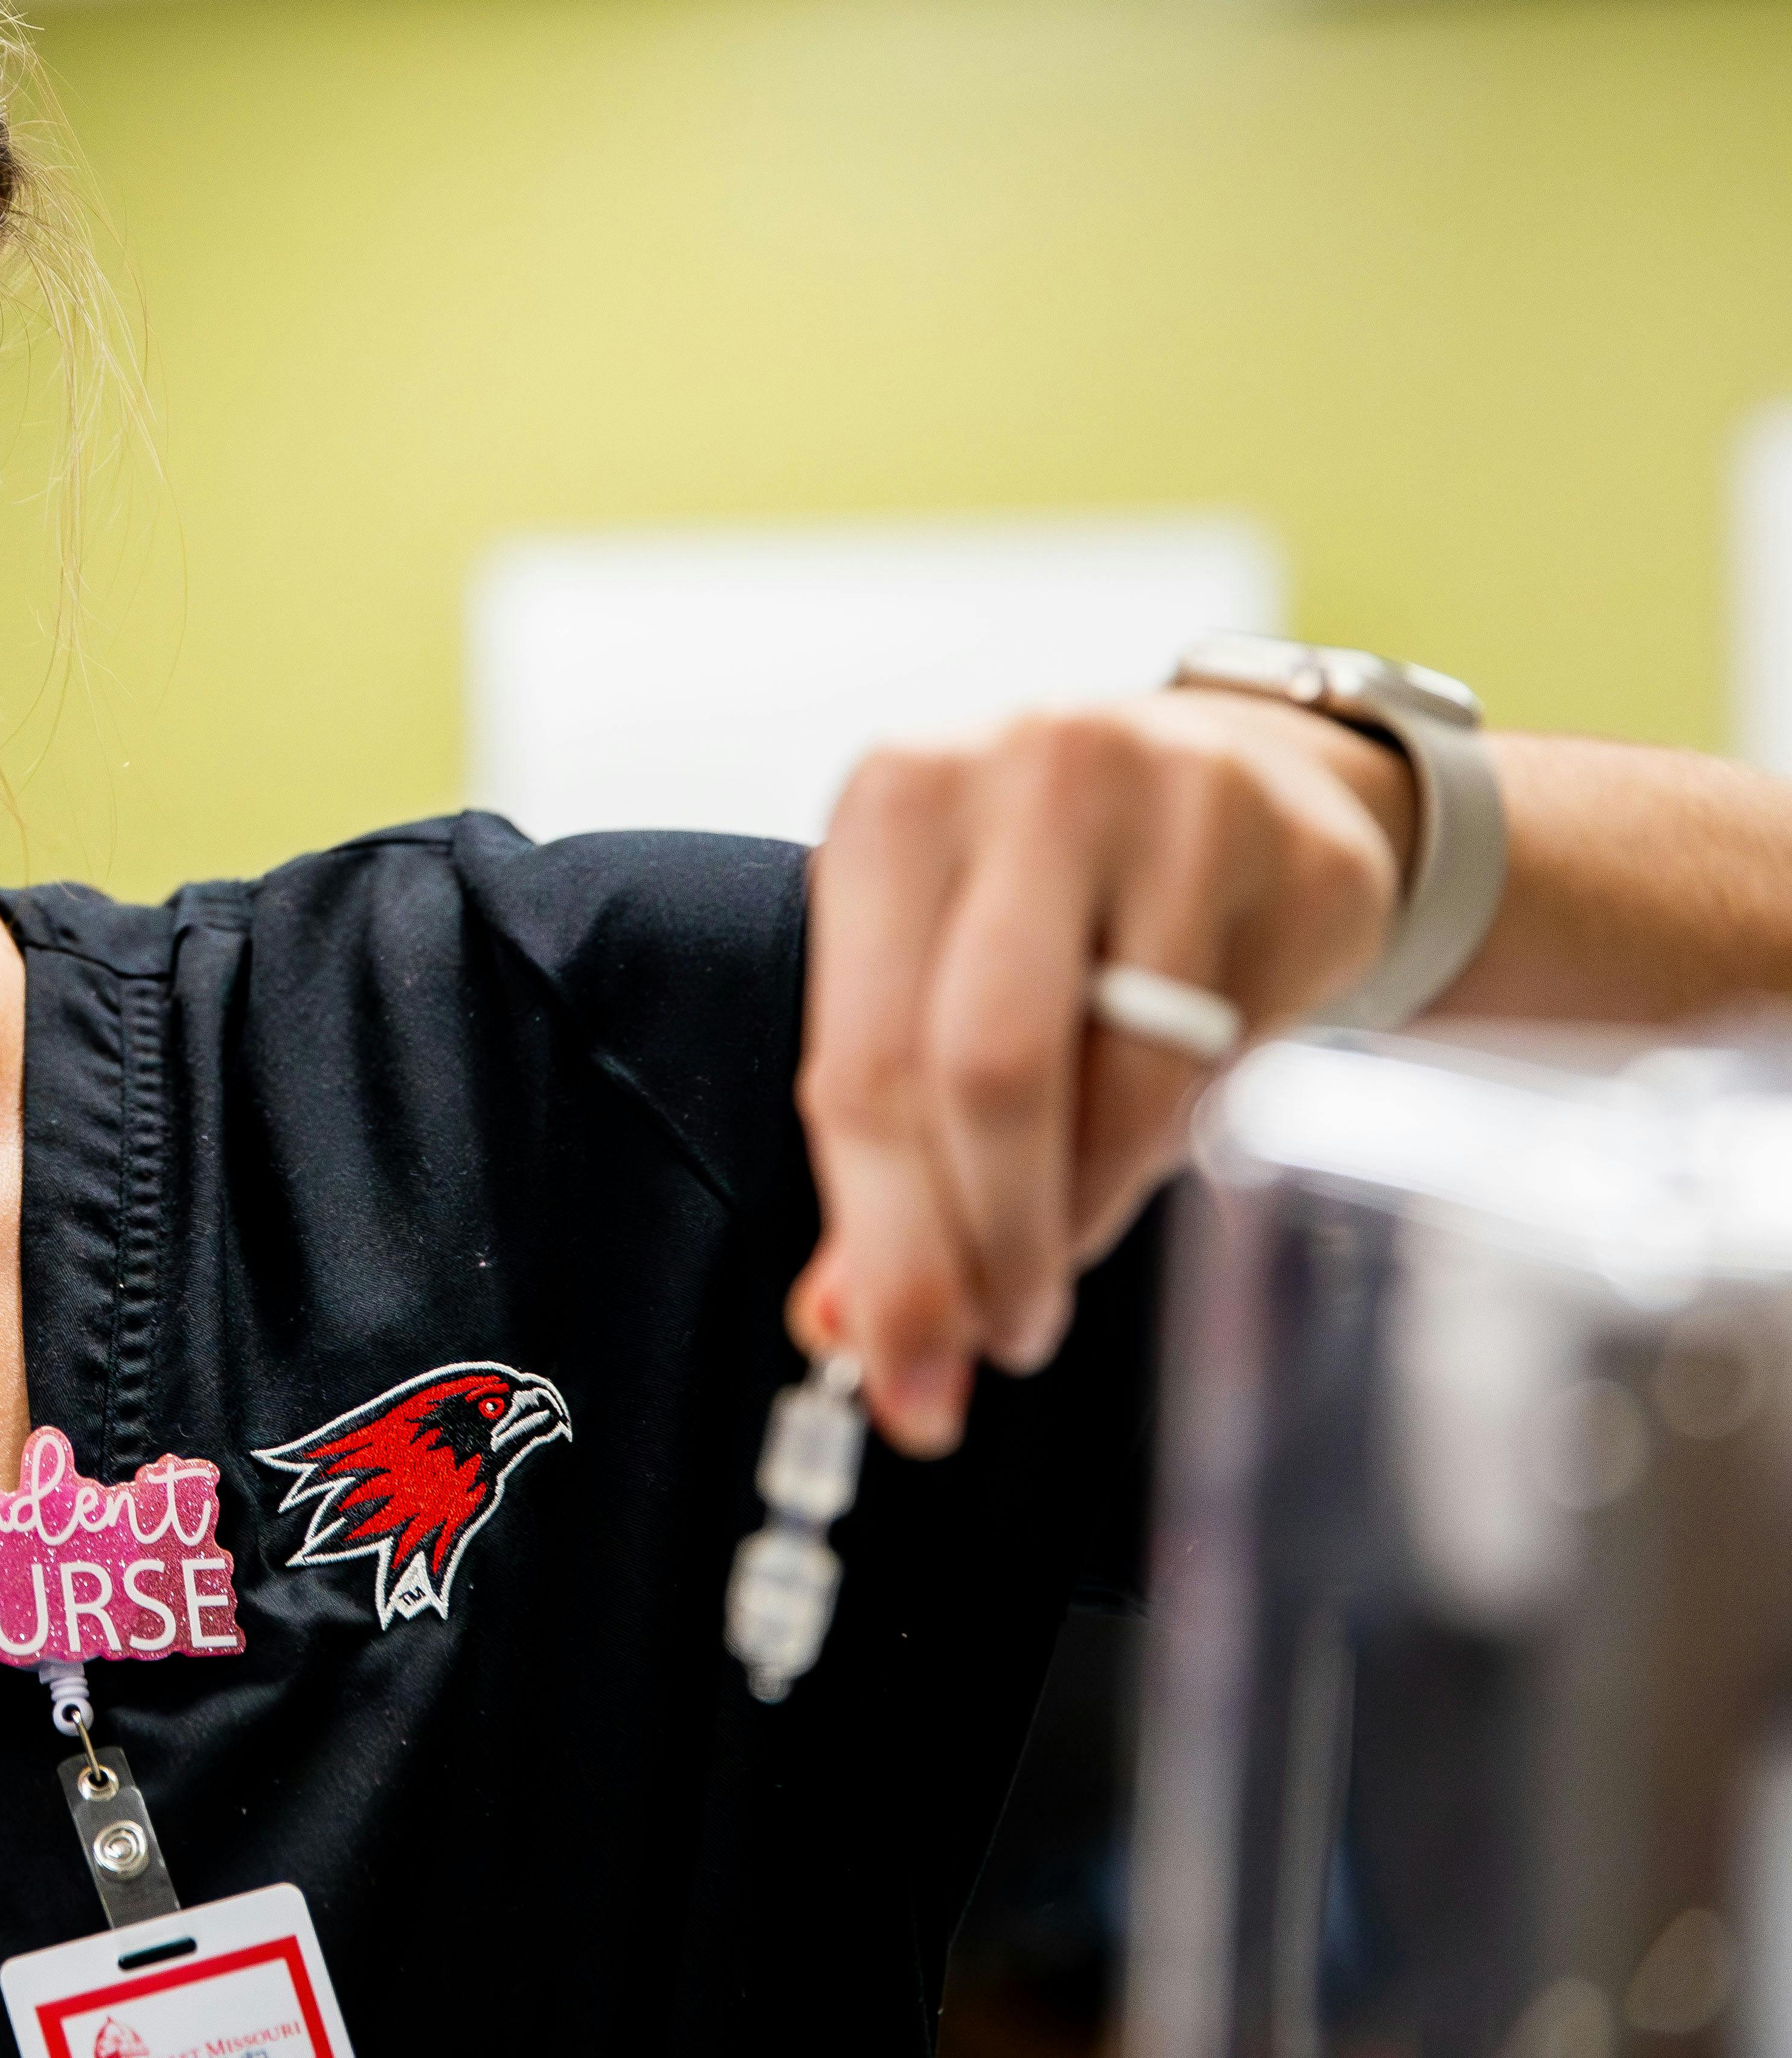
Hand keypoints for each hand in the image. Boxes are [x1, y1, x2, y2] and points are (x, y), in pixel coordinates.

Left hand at [791, 690, 1406, 1453]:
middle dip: (985, 1246)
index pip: (862, 1061)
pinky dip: (1169, 1151)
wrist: (1239, 779)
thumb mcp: (932, 976)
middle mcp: (1020, 775)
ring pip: (1116, 1079)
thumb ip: (885, 1144)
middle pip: (983, 1071)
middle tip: (998, 1344)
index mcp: (893, 803)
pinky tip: (1138, 1168)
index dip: (885, 1243)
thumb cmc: (1047, 900)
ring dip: (1079, 1218)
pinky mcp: (1299, 854)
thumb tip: (849, 1329)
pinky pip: (1229, 1061)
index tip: (904, 1373)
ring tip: (1054, 1274)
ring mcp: (1174, 800)